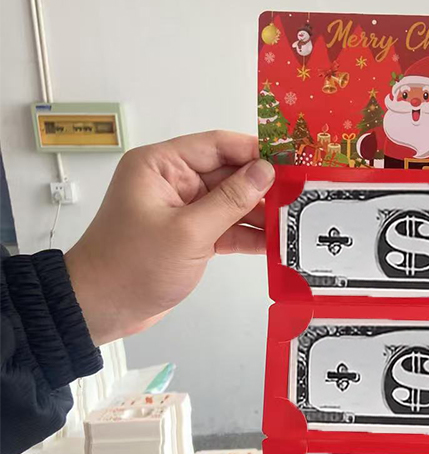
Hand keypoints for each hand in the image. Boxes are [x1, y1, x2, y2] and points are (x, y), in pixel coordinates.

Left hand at [64, 130, 274, 344]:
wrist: (103, 308)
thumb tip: (265, 172)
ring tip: (293, 222)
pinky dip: (248, 236)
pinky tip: (275, 244)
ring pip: (231, 203)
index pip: (216, 146)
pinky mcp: (190, 237)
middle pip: (229, 174)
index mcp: (161, 166)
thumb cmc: (132, 266)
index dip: (254, 152)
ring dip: (260, 214)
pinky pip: (226, 228)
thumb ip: (230, 200)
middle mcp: (172, 183)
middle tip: (300, 196)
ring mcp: (183, 211)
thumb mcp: (189, 232)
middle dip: (263, 187)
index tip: (289, 161)